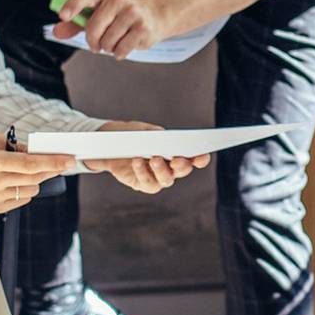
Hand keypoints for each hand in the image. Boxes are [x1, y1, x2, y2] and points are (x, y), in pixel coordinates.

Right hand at [0, 133, 75, 213]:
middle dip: (50, 170)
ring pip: (30, 191)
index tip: (69, 159)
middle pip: (33, 179)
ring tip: (26, 171)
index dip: (52, 162)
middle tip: (60, 162)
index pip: (29, 164)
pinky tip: (14, 181)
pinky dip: (24, 191)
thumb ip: (15, 145)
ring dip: (36, 180)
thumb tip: (39, 151)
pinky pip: (20, 201)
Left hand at [54, 0, 167, 55]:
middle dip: (92, 41)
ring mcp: (132, 12)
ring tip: (115, 41)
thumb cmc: (118, 15)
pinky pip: (120, 49)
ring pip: (107, 41)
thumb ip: (76, 22)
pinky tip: (124, 45)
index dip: (73, 5)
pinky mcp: (143, 28)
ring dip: (107, 48)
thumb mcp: (98, 12)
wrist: (153, 14)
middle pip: (93, 27)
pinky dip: (118, 52)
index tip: (63, 16)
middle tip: (96, 45)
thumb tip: (57, 32)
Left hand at [75, 120, 210, 193]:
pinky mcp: (142, 184)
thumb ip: (156, 135)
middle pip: (182, 170)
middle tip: (177, 158)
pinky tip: (137, 161)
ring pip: (166, 180)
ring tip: (155, 158)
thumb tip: (165, 140)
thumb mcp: (145, 130)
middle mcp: (171, 169)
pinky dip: (142, 172)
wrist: (111, 144)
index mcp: (177, 153)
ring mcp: (157, 178)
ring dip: (162, 170)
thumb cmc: (134, 135)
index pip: (193, 159)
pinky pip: (147, 183)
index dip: (200, 159)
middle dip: (182, 165)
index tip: (203, 155)